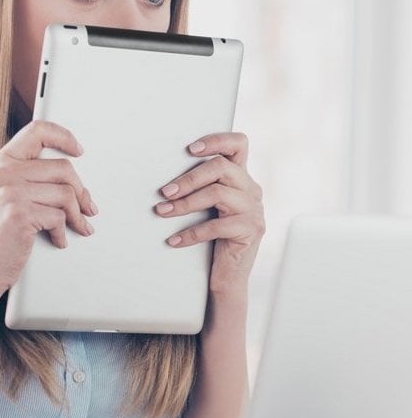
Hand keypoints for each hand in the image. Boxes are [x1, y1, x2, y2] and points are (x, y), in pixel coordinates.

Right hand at [0, 120, 96, 292]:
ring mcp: (10, 192)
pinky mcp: (19, 214)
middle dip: (81, 191)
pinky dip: (63, 232)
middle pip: (63, 168)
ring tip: (77, 225)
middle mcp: (4, 173)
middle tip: (87, 206)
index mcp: (2, 162)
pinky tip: (58, 239)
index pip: (38, 131)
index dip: (63, 136)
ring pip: (66, 194)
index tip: (78, 150)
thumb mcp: (7, 196)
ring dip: (77, 215)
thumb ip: (31, 178)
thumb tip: (73, 179)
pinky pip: (60, 217)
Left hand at [154, 132, 264, 295]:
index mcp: (242, 177)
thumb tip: (166, 177)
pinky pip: (216, 226)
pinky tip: (173, 240)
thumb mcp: (209, 207)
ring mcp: (254, 210)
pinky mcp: (251, 231)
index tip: (190, 149)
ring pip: (217, 194)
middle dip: (189, 178)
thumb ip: (201, 186)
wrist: (228, 277)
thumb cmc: (212, 238)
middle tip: (165, 192)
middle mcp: (252, 189)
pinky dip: (190, 233)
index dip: (216, 140)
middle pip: (221, 167)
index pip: (238, 144)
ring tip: (162, 212)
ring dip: (185, 203)